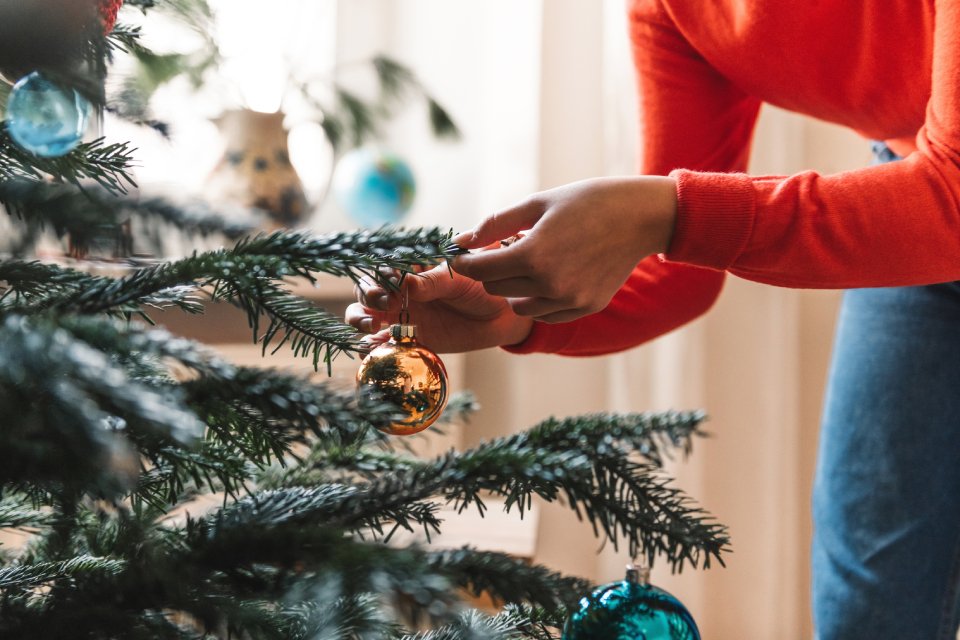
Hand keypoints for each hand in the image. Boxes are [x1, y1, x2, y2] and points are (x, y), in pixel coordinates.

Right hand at [345, 260, 533, 353]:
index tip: (388, 285)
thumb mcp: (459, 278)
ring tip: (373, 327)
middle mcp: (400, 292)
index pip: (381, 269)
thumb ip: (433, 281)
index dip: (378, 277)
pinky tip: (372, 351)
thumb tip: (407, 283)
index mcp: (410, 270)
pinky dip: (373, 348)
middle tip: (381, 306)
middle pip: (366, 293)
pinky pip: (384, 344)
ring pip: (366, 317)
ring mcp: (402, 316)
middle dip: (366, 298)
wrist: (502, 315)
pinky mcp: (410, 340)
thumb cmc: (481, 286)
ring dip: (360, 320)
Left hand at [450, 176, 677, 322]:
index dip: (465, 262)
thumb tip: (459, 240)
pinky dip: (538, 298)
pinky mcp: (586, 307)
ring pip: (518, 306)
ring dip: (514, 287)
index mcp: (533, 255)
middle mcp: (550, 284)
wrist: (640, 217)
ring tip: (530, 261)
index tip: (461, 254)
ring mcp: (570, 300)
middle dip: (490, 270)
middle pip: (495, 289)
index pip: (479, 269)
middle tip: (504, 249)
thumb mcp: (537, 203)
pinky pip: (545, 313)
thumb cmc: (587, 202)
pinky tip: (548, 275)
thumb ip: (495, 224)